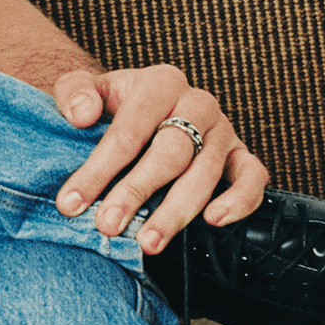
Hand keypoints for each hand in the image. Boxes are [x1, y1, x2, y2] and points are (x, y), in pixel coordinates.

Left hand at [51, 63, 266, 251]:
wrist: (145, 106)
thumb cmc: (114, 105)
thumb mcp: (86, 89)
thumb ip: (74, 93)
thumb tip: (82, 115)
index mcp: (160, 83)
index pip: (129, 129)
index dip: (99, 169)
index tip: (72, 203)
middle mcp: (197, 103)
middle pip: (169, 153)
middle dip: (136, 192)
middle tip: (108, 225)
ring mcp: (222, 130)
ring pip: (206, 172)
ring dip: (176, 211)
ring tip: (148, 241)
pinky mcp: (241, 154)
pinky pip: (253, 177)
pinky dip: (239, 200)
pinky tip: (213, 221)